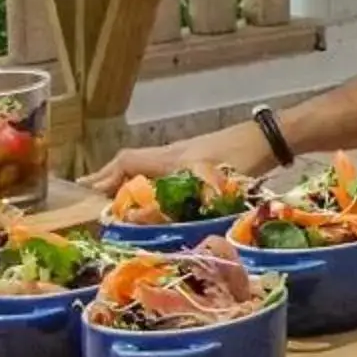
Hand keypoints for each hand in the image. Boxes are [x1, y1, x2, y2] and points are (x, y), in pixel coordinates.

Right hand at [83, 119, 273, 195]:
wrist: (272, 139)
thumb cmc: (241, 156)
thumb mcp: (211, 180)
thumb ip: (181, 199)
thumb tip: (143, 218)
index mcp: (169, 157)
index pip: (127, 161)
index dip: (104, 176)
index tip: (84, 193)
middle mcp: (173, 155)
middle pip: (132, 163)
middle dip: (109, 180)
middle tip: (91, 200)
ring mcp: (187, 158)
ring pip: (147, 168)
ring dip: (129, 182)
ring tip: (113, 202)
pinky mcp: (202, 163)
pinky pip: (165, 174)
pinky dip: (151, 185)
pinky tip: (155, 199)